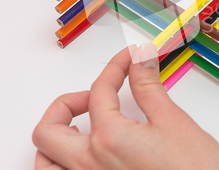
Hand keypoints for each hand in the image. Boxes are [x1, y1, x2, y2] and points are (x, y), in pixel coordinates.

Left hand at [32, 43, 218, 169]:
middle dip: (65, 104)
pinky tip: (85, 158)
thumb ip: (148, 87)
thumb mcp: (173, 121)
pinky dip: (62, 165)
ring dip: (54, 140)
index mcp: (109, 139)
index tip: (130, 59)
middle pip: (49, 130)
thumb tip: (141, 59)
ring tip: (78, 128)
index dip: (115, 67)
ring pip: (45, 164)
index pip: (99, 91)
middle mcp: (90, 166)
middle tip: (90, 97)